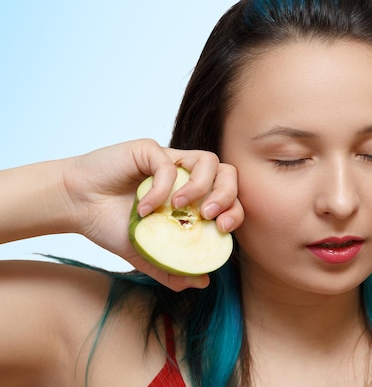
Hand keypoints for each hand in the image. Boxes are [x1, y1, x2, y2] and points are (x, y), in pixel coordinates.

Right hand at [62, 139, 242, 290]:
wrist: (77, 207)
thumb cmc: (112, 225)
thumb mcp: (146, 255)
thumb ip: (173, 268)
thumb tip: (204, 281)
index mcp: (194, 197)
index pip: (230, 197)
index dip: (235, 210)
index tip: (222, 229)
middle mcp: (187, 175)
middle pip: (228, 173)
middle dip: (227, 196)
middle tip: (210, 218)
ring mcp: (171, 160)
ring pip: (208, 160)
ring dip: (201, 187)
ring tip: (181, 208)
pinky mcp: (150, 150)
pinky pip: (169, 164)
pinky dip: (161, 188)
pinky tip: (144, 208)